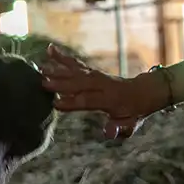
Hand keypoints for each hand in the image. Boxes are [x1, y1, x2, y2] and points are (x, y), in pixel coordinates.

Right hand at [40, 44, 167, 139]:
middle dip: (62, 84)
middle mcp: (103, 84)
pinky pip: (76, 63)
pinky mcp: (92, 71)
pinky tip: (49, 49)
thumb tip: (108, 133)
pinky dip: (63, 57)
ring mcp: (97, 76)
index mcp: (111, 99)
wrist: (143, 92)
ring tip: (40, 68)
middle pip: (80, 83)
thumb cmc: (134, 112)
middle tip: (42, 83)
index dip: (73, 103)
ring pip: (76, 71)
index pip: (89, 100)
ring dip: (58, 69)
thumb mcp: (131, 124)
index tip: (55, 103)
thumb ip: (120, 128)